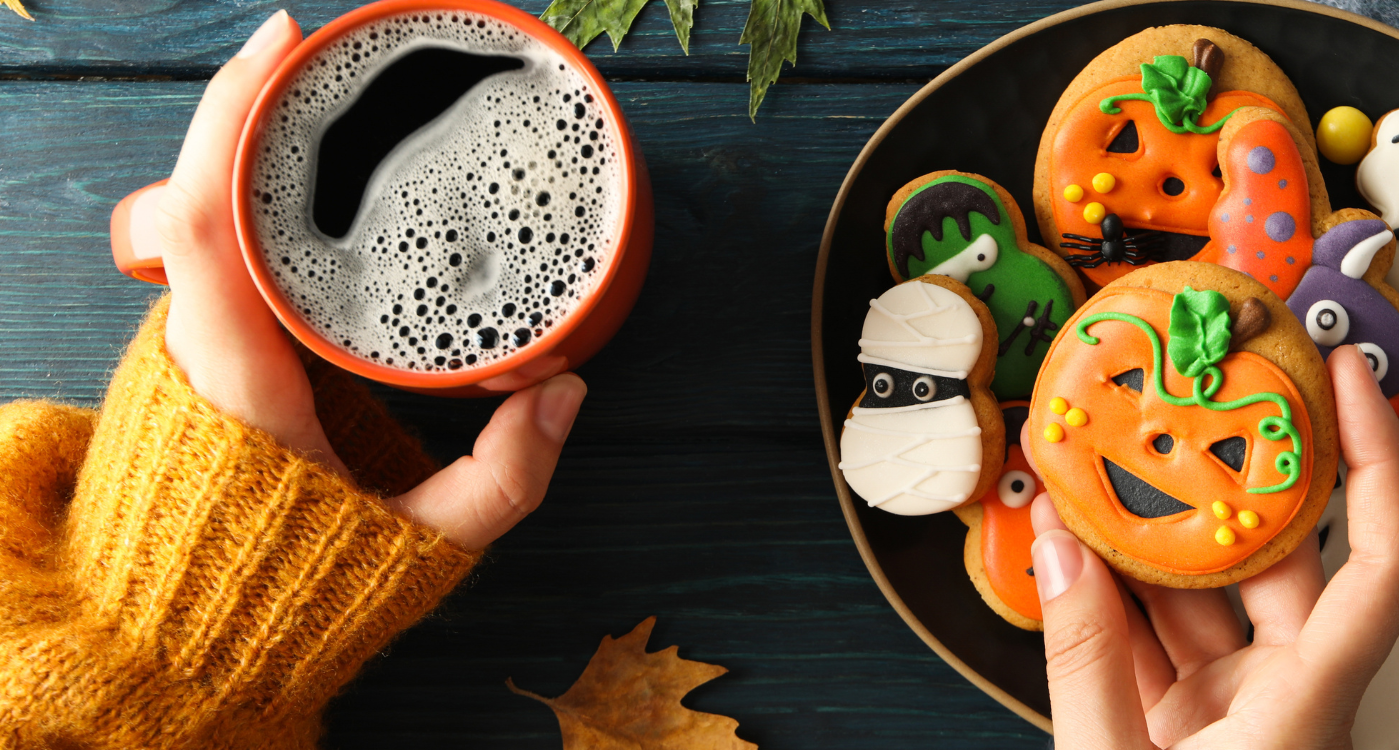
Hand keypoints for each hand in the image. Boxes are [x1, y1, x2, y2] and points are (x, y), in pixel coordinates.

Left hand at [151, 11, 585, 548]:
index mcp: (237, 376)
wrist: (189, 631)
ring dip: (247, 140)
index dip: (233, 118)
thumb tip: (565, 392)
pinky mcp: (202, 350)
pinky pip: (211, 242)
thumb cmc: (292, 584)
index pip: (205, 219)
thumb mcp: (421, 545)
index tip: (284, 48)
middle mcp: (198, 343)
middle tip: (319, 49)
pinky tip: (298, 162)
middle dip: (250, 101)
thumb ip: (504, 480)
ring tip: (317, 89)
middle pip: (194, 187)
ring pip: (197, 210)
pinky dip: (245, 185)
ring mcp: (191, 342)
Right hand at [1029, 344, 1398, 748]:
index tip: (1347, 379)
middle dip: (1219, 478)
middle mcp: (1292, 700)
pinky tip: (1071, 545)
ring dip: (1147, 536)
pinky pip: (1162, 641)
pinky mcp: (1195, 728)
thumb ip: (1086, 662)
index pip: (1382, 565)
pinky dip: (1116, 598)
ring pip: (1206, 598)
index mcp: (1308, 708)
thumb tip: (1059, 551)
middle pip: (1276, 561)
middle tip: (1192, 395)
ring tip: (1098, 464)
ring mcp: (1243, 712)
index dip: (1377, 460)